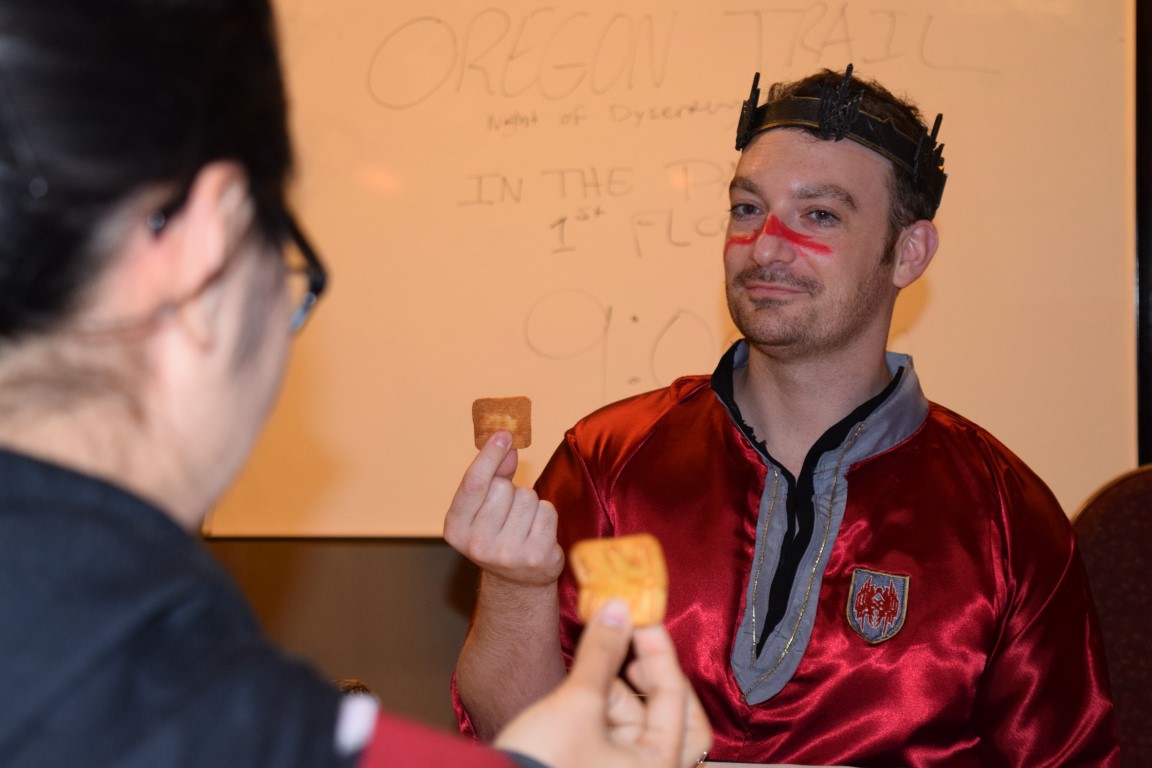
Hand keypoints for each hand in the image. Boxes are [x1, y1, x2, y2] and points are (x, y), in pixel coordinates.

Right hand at [443, 431, 563, 586]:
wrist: (517, 580)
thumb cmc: (497, 534)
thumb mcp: (483, 508)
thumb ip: (492, 474)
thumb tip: (507, 444)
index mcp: (455, 528)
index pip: (474, 483)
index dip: (489, 455)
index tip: (504, 434)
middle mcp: (477, 544)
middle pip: (503, 488)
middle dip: (510, 491)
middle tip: (507, 513)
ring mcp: (508, 553)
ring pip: (528, 497)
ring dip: (530, 504)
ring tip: (523, 524)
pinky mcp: (537, 556)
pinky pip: (547, 511)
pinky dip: (545, 515)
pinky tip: (536, 532)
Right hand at [493, 601, 712, 767]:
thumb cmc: (544, 762)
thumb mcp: (577, 703)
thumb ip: (602, 652)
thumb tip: (617, 607)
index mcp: (661, 767)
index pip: (677, 697)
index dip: (659, 651)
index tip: (639, 618)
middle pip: (671, 716)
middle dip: (650, 679)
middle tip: (629, 653)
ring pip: (639, 724)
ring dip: (616, 694)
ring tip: (584, 682)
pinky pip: (617, 736)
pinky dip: (604, 710)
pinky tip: (580, 696)